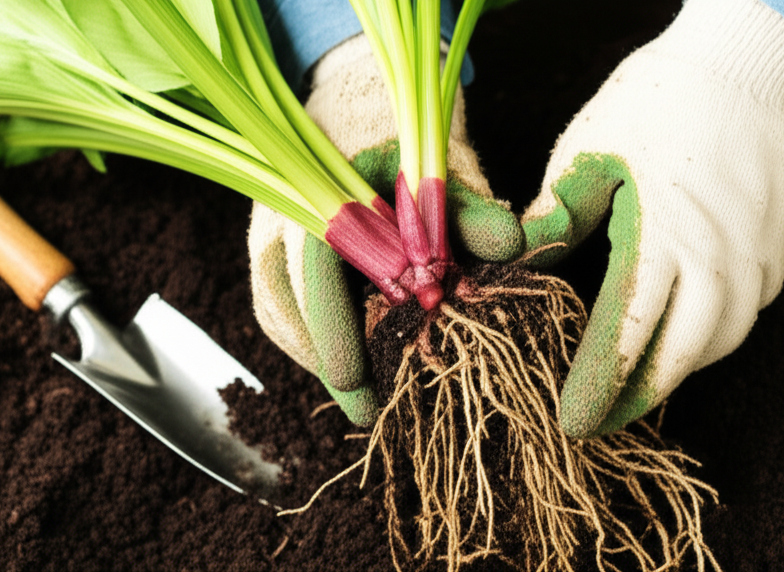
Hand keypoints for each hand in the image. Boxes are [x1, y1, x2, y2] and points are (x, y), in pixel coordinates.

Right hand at [249, 34, 522, 425]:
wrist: (358, 108)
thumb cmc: (402, 137)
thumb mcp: (441, 164)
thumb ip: (471, 206)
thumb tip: (513, 246)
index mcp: (319, 185)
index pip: (312, 261)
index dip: (330, 323)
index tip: (353, 378)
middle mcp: (282, 213)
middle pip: (286, 300)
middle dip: (325, 358)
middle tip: (366, 411)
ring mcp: (270, 234)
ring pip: (279, 310)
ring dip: (318, 356)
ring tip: (362, 397)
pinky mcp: (275, 255)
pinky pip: (281, 307)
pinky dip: (312, 340)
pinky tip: (349, 364)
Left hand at [520, 0, 783, 436]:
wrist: (740, 63)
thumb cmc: (652, 103)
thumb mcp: (586, 154)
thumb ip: (555, 219)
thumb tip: (522, 266)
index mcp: (662, 238)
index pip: (626, 336)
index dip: (599, 385)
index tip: (573, 421)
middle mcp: (719, 259)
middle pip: (683, 355)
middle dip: (641, 396)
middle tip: (604, 420)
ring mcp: (758, 255)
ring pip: (724, 339)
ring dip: (678, 369)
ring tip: (637, 385)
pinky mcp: (778, 246)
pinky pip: (748, 310)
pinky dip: (713, 335)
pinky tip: (683, 337)